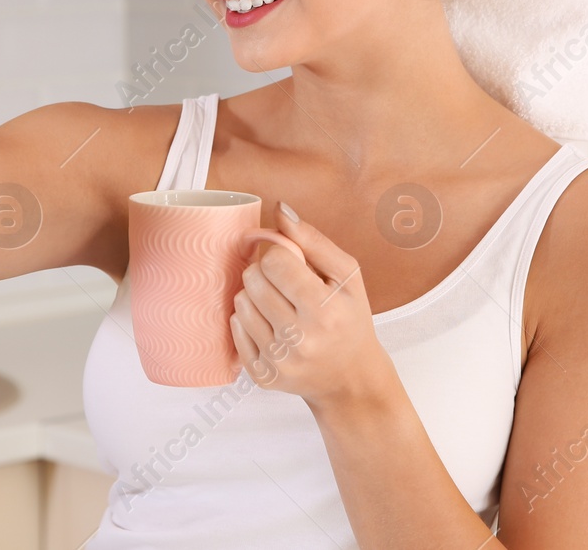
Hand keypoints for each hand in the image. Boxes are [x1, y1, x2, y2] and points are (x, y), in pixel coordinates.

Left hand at [230, 202, 394, 409]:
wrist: (352, 377)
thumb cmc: (350, 319)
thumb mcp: (347, 275)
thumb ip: (313, 239)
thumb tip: (280, 209)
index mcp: (324, 310)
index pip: (274, 263)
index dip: (279, 256)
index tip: (291, 265)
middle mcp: (300, 340)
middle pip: (252, 281)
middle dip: (264, 274)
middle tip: (282, 283)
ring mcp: (279, 362)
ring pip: (239, 304)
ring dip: (254, 296)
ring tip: (277, 303)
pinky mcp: (262, 377)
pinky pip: (235, 330)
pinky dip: (248, 321)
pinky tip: (270, 324)